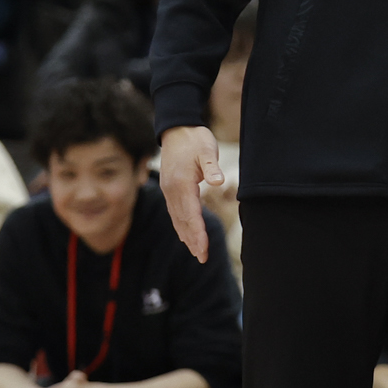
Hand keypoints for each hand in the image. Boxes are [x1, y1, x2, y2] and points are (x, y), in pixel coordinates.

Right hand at [158, 123, 222, 259]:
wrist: (177, 129)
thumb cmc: (194, 139)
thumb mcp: (206, 149)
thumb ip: (211, 166)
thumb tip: (217, 181)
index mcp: (181, 183)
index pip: (190, 214)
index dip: (198, 233)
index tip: (203, 248)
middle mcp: (172, 190)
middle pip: (183, 221)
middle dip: (192, 240)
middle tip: (202, 257)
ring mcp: (169, 190)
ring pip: (177, 219)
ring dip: (186, 236)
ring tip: (196, 252)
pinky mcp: (171, 189)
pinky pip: (175, 212)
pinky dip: (181, 226)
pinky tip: (187, 235)